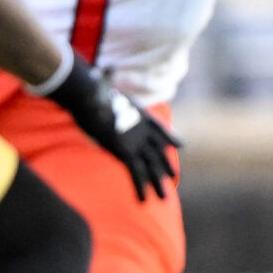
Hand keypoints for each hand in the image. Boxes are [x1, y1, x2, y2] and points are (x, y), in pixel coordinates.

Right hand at [48, 57, 179, 199]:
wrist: (92, 95)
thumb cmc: (93, 90)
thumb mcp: (105, 86)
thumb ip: (107, 84)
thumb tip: (100, 73)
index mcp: (140, 114)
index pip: (160, 129)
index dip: (170, 138)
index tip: (180, 146)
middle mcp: (142, 129)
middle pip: (158, 151)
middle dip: (166, 166)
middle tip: (174, 178)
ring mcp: (136, 141)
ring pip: (152, 166)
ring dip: (158, 184)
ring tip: (164, 198)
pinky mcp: (126, 152)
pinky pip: (136, 174)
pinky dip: (140, 188)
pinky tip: (144, 200)